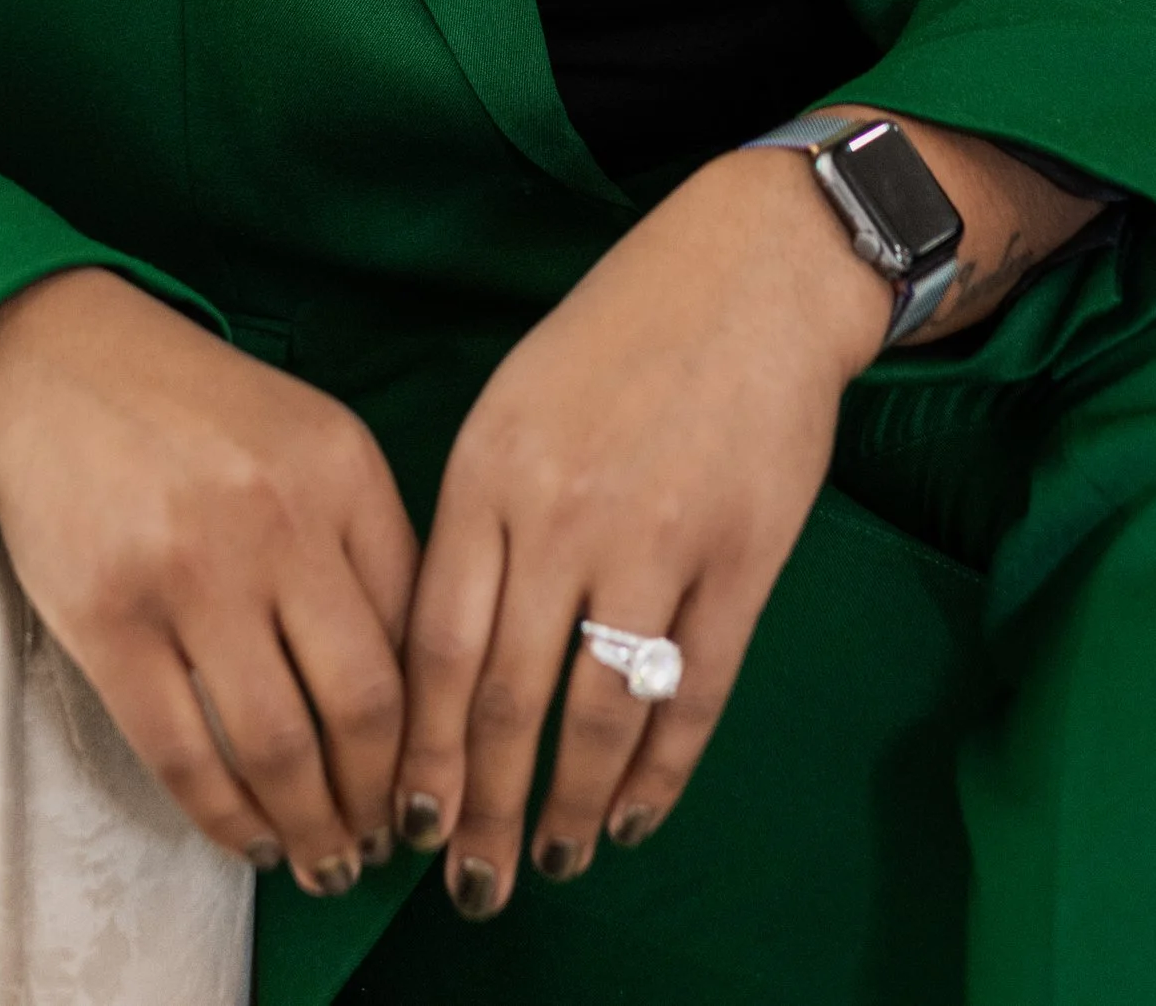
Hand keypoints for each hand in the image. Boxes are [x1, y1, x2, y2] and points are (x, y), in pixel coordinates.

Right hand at [0, 268, 416, 893]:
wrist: (60, 364)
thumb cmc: (199, 415)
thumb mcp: (310, 443)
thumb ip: (366, 546)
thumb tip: (415, 697)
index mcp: (344, 472)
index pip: (421, 630)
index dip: (436, 732)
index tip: (433, 786)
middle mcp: (277, 520)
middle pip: (362, 703)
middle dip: (380, 801)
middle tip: (379, 846)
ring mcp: (189, 571)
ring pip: (276, 744)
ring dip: (309, 827)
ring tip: (322, 862)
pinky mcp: (108, 617)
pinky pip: (181, 752)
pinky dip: (224, 817)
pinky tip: (249, 839)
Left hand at [391, 141, 883, 918]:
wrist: (751, 271)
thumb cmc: (616, 335)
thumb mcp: (513, 404)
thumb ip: (476, 521)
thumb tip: (438, 659)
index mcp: (492, 473)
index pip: (435, 647)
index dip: (419, 751)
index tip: (404, 820)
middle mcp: (566, 514)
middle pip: (508, 699)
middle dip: (481, 808)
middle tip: (468, 884)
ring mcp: (660, 541)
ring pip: (601, 714)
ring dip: (572, 807)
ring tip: (552, 859)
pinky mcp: (742, 560)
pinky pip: (694, 694)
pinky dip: (663, 772)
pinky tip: (636, 815)